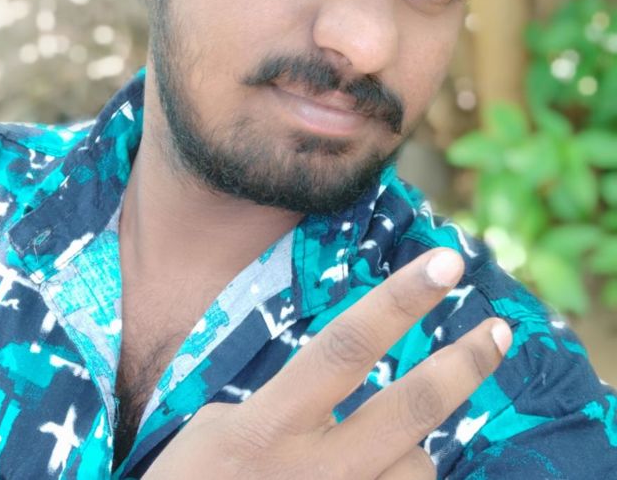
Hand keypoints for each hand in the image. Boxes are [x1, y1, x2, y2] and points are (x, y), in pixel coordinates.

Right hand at [142, 247, 510, 479]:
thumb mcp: (222, 427)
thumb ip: (289, 401)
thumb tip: (350, 381)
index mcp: (271, 424)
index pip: (347, 344)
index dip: (400, 298)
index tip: (446, 261)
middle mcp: (315, 471)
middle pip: (410, 406)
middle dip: (463, 364)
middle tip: (498, 329)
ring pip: (417, 465)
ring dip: (407, 450)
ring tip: (362, 456)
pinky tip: (369, 477)